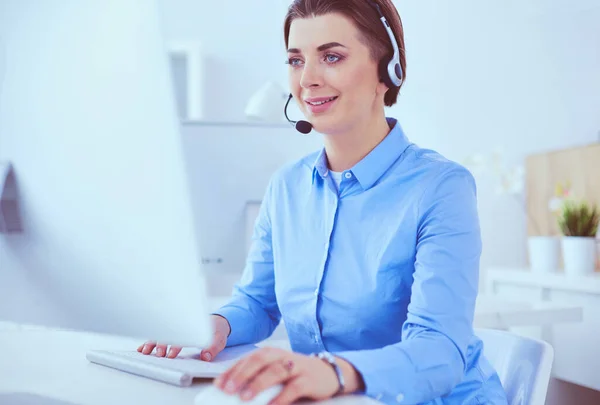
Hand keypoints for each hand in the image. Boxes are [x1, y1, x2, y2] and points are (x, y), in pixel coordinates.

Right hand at [137, 314, 230, 359]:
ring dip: (151, 342)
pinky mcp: (173, 332)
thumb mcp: (220, 339)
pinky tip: (142, 348)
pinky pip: (159, 335)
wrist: (218, 322)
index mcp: (193, 327)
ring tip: (145, 352)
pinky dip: (149, 341)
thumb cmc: (217, 330)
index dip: (175, 345)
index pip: (182, 335)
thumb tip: (205, 356)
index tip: (170, 354)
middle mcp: (182, 326)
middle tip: (159, 355)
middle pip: (168, 334)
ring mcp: (176, 328)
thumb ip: (213, 348)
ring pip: (160, 334)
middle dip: (161, 344)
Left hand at [213, 347, 362, 404]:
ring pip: (275, 372)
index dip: (232, 371)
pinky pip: (293, 388)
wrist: (329, 372)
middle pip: (259, 361)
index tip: (218, 385)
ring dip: (258, 384)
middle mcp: (283, 356)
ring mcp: (297, 367)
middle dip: (241, 375)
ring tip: (245, 397)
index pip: (248, 359)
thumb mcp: (277, 372)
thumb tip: (233, 391)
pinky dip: (281, 397)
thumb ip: (258, 377)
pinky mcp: (309, 379)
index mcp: (272, 353)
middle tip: (227, 389)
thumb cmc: (297, 374)